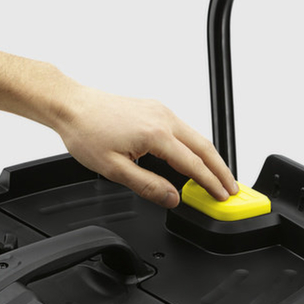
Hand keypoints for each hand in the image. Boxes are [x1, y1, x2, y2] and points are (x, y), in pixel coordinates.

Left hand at [55, 86, 238, 207]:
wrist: (72, 105)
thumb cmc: (87, 132)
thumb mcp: (114, 169)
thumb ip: (147, 185)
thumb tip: (172, 198)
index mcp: (156, 134)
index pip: (193, 164)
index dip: (210, 183)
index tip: (222, 196)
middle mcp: (164, 118)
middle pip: (204, 147)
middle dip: (221, 170)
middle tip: (231, 188)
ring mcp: (161, 111)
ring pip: (197, 136)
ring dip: (210, 157)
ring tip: (218, 175)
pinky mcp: (156, 108)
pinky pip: (185, 129)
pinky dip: (196, 145)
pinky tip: (196, 156)